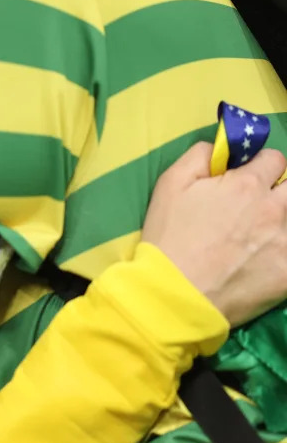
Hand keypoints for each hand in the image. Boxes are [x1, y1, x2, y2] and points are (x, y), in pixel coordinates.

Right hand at [143, 142, 286, 325]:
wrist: (173, 295)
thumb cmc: (168, 238)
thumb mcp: (169, 184)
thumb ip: (200, 156)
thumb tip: (221, 147)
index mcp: (246, 185)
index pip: (274, 159)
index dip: (259, 167)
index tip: (246, 179)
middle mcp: (273, 209)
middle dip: (279, 191)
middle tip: (257, 209)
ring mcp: (285, 243)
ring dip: (278, 222)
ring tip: (256, 238)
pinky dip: (279, 255)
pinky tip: (261, 262)